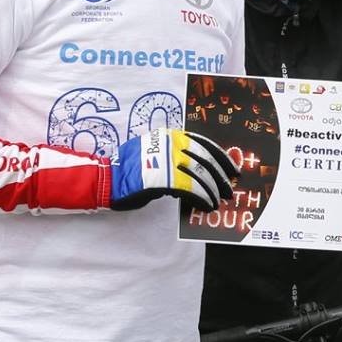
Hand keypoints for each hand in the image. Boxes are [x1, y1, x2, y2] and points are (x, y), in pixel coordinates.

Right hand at [111, 129, 236, 212]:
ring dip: (212, 190)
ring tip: (218, 201)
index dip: (221, 157)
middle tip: (230, 189)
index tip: (233, 169)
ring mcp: (167, 160)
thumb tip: (199, 168)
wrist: (109, 180)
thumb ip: (175, 154)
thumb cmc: (131, 169)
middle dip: (220, 177)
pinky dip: (202, 198)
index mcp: (170, 136)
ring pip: (200, 175)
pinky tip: (207, 205)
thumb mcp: (154, 151)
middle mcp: (171, 144)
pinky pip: (191, 189)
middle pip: (205, 159)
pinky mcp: (164, 178)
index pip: (204, 144)